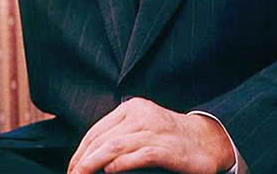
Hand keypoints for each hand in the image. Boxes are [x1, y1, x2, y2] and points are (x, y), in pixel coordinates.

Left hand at [67, 97, 234, 173]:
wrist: (205, 140)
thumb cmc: (168, 137)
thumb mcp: (141, 127)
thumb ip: (119, 134)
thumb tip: (89, 156)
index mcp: (132, 108)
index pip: (96, 130)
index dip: (80, 152)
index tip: (71, 169)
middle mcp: (142, 115)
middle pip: (103, 139)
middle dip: (83, 160)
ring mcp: (155, 130)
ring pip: (116, 146)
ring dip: (94, 163)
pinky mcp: (167, 148)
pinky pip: (139, 155)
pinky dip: (122, 164)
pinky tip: (110, 171)